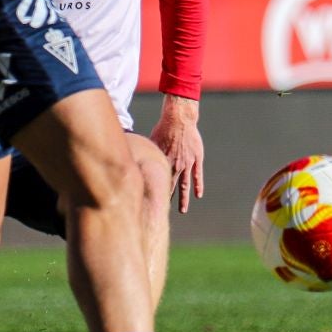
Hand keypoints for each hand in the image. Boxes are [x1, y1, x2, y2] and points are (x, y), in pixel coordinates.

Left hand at [149, 95, 204, 210]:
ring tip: (183, 210)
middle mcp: (175, 166)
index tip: (150, 203)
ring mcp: (187, 164)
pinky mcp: (196, 159)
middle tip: (163, 212)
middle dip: (166, 200)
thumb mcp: (150, 141)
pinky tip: (198, 195)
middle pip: (170, 187)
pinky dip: (198, 186)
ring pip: (185, 185)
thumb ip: (145, 152)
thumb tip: (132, 156)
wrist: (179, 118)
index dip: (154, 193)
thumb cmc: (163, 128)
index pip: (157, 182)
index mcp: (162, 162)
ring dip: (184, 199)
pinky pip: (198, 175)